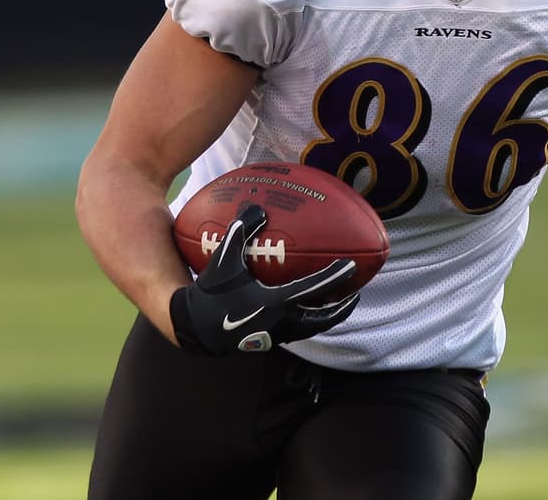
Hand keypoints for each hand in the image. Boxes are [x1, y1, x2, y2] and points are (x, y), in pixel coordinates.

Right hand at [169, 203, 359, 354]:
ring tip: (339, 303)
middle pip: (323, 317)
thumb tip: (258, 208)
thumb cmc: (210, 291)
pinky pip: (298, 331)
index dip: (334, 276)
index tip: (351, 266)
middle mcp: (281, 322)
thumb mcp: (224, 258)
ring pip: (312, 327)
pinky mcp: (269, 340)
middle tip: (355, 293)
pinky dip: (310, 321)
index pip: (314, 288)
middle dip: (341, 307)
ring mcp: (276, 334)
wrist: (192, 327)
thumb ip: (241, 231)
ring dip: (328, 316)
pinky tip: (309, 310)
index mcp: (274, 302)